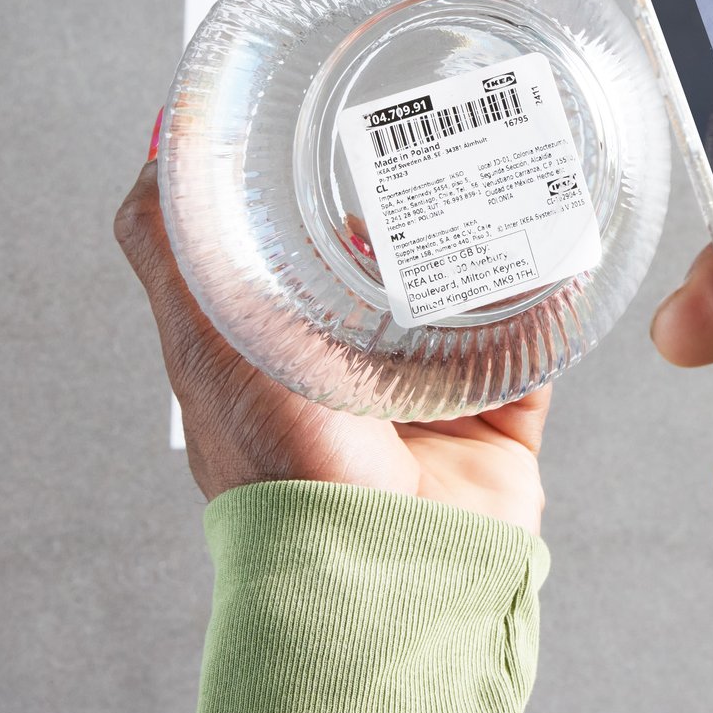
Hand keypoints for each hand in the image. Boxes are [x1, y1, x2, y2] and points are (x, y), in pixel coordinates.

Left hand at [115, 156, 547, 532]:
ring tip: (499, 187)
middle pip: (385, 282)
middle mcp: (352, 387)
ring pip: (463, 310)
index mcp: (281, 365)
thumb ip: (173, 259)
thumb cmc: (282, 471)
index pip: (294, 267)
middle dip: (410, 221)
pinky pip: (531, 356)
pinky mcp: (496, 434)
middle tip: (433, 155)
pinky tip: (556, 258)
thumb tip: (155, 159)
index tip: (336, 140)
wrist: (383, 572)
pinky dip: (549, 308)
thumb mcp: (204, 345)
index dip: (313, 204)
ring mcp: (428, 412)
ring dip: (483, 255)